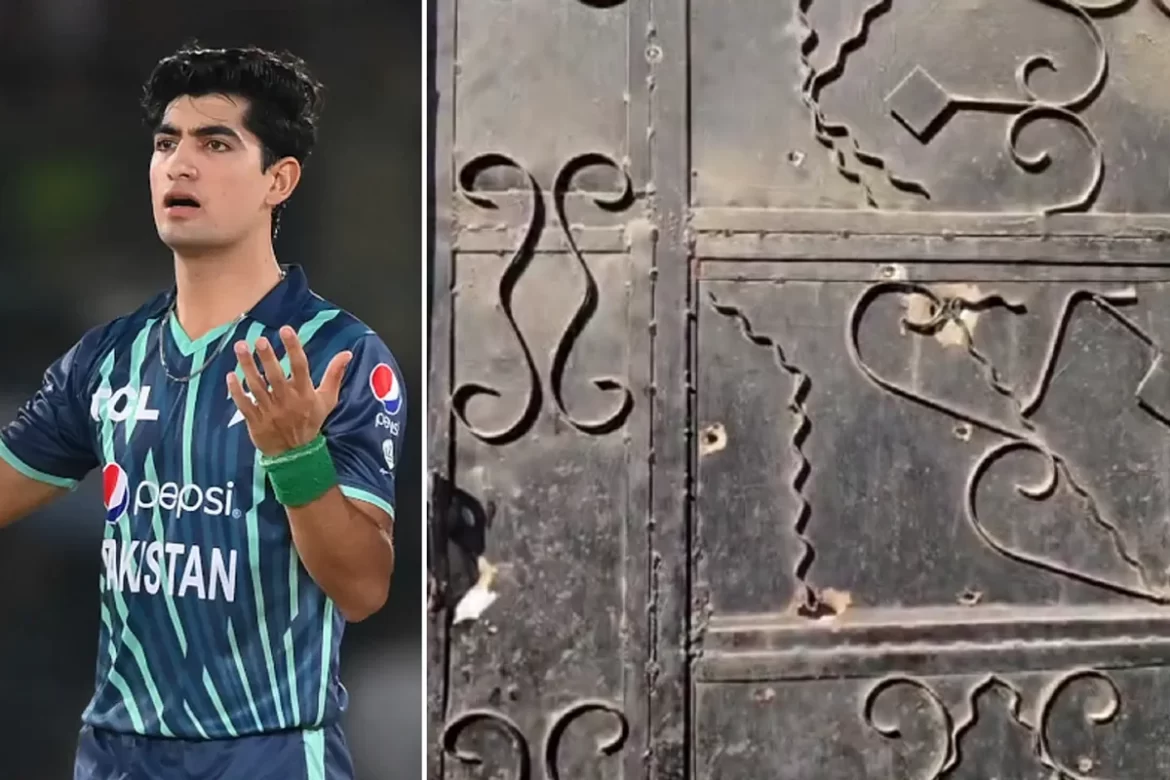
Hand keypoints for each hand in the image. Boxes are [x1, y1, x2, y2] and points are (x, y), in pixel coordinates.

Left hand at [227, 326, 352, 456]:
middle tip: (260, 340)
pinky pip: (244, 404)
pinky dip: (236, 390)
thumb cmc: (311, 421)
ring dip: (247, 367)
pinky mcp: (255, 421)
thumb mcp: (327, 399)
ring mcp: (269, 411)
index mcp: (305, 394)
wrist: (295, 454)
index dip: (293, 348)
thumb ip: (335, 375)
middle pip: (275, 376)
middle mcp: (287, 401)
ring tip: (240, 347)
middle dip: (268, 357)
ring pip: (256, 387)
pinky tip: (230, 375)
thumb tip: (347, 353)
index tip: (286, 330)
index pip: (300, 367)